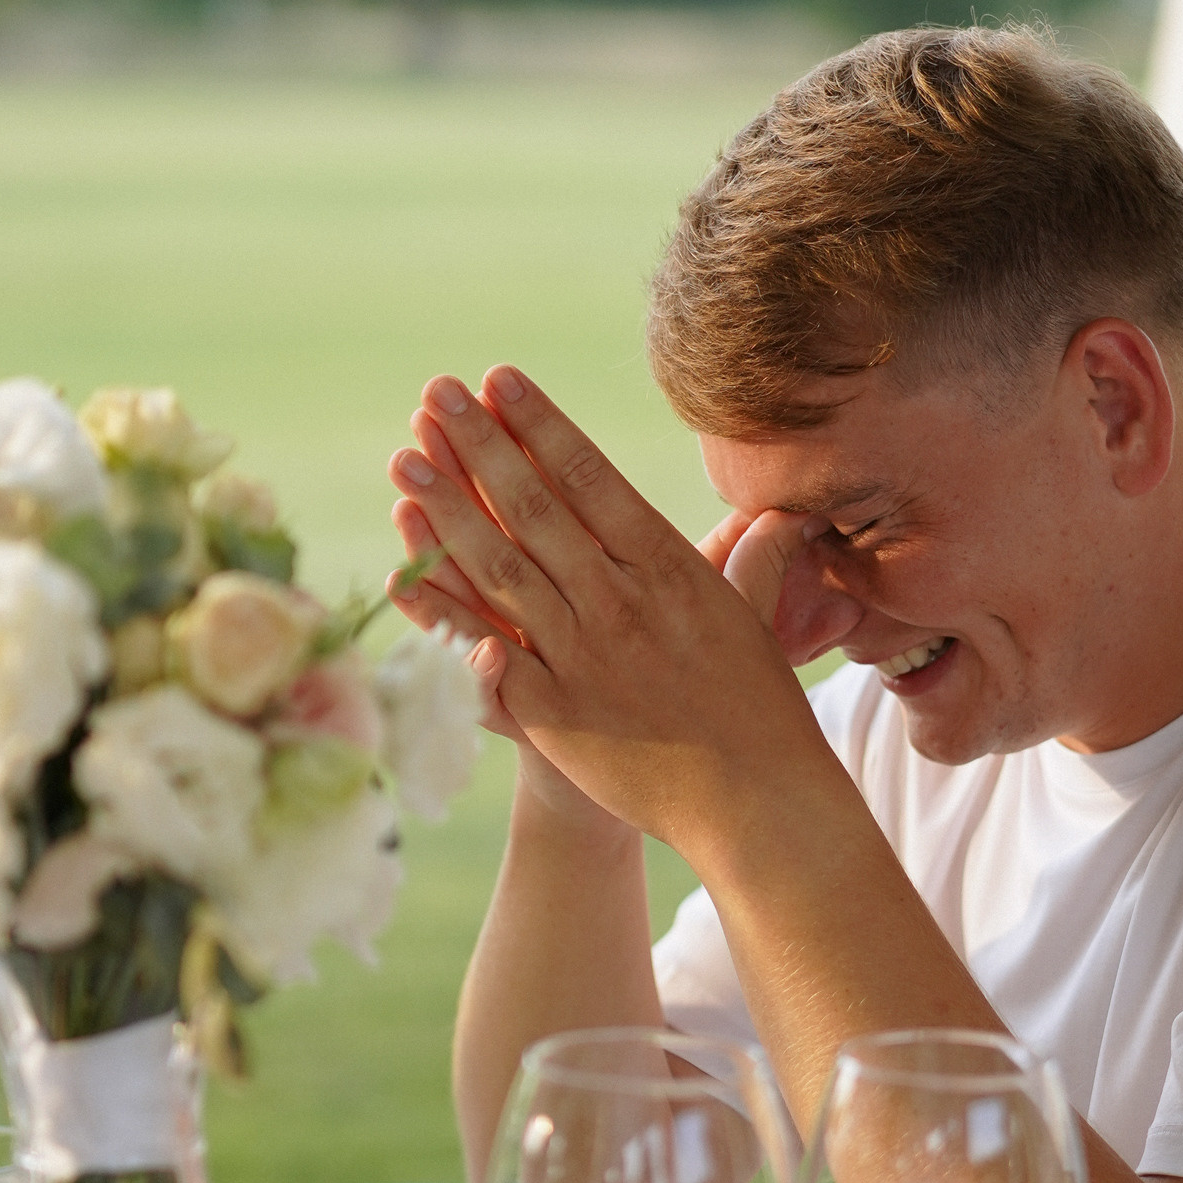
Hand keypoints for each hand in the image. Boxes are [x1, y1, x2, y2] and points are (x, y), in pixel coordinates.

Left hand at [386, 368, 838, 857]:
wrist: (755, 802)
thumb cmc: (761, 709)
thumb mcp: (758, 617)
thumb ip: (757, 556)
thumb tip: (783, 511)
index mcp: (665, 567)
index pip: (590, 477)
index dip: (539, 424)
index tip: (499, 381)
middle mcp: (616, 601)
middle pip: (534, 508)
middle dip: (479, 445)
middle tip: (434, 394)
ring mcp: (579, 657)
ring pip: (499, 569)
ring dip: (447, 510)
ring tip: (405, 458)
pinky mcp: (552, 714)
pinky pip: (480, 656)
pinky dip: (438, 615)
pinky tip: (398, 575)